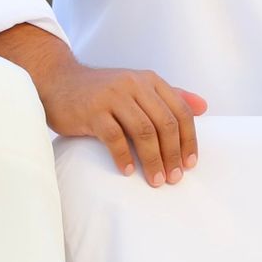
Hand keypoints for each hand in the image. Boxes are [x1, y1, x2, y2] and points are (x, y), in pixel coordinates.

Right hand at [39, 60, 207, 187]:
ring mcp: (112, 96)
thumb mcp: (137, 87)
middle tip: (173, 178)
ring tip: (155, 180)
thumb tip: (204, 106)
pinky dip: (124, 157)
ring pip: (143, 132)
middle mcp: (133, 85)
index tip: (189, 165)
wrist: (58, 81)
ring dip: (153, 160)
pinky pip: (115, 137)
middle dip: (173, 154)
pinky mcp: (92, 110)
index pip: (180, 111)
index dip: (188, 140)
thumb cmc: (101, 91)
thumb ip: (169, 95)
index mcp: (149, 80)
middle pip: (164, 123)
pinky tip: (127, 171)